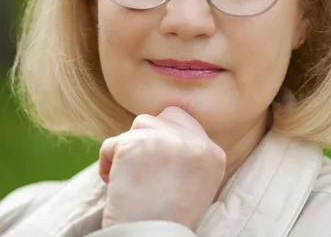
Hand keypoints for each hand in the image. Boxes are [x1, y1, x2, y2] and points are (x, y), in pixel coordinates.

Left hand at [98, 106, 225, 229]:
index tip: (158, 166)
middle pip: (164, 117)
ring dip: (128, 149)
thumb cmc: (168, 221)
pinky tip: (115, 186)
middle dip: (149, 136)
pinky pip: (112, 143)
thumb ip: (190, 155)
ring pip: (139, 126)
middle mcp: (196, 143)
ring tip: (130, 180)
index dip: (166, 139)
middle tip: (143, 168)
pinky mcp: (137, 145)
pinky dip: (107, 163)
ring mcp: (168, 141)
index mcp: (214, 155)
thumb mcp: (198, 185)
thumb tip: (164, 132)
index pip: (186, 122)